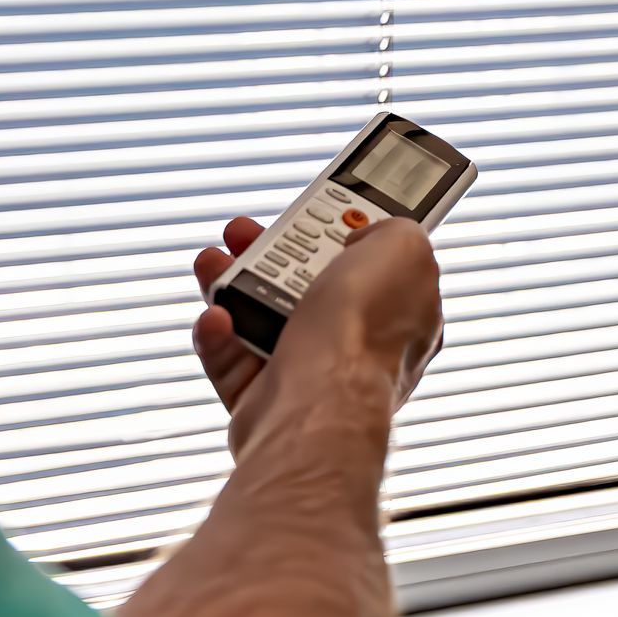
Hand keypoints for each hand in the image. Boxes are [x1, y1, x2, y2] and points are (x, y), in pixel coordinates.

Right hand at [192, 215, 444, 454]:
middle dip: (270, 254)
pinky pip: (233, 360)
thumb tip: (368, 236)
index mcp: (403, 317)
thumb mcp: (406, 248)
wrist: (318, 403)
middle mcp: (358, 349)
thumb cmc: (365, 332)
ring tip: (212, 263)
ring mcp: (311, 377)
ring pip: (262, 320)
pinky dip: (219, 336)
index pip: (374, 268)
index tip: (314, 213)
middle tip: (244, 232)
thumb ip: (393, 231)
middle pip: (307, 288)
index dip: (342, 235)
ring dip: (232, 285)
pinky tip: (217, 317)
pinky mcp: (265, 402)